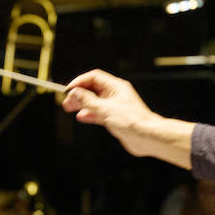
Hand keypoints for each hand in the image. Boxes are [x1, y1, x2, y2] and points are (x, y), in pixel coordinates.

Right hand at [62, 69, 193, 168]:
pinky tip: (82, 116)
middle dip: (79, 94)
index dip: (80, 81)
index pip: (94, 77)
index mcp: (116, 87)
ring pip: (95, 101)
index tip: (69, 89)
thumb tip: (75, 92)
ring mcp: (115, 106)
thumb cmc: (132, 120)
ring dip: (82, 104)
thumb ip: (88, 101)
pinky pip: (99, 113)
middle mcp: (116, 94)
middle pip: (93, 89)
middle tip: (67, 100)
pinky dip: (89, 114)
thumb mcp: (105, 109)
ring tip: (70, 108)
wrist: (147, 137)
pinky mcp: (115, 118)